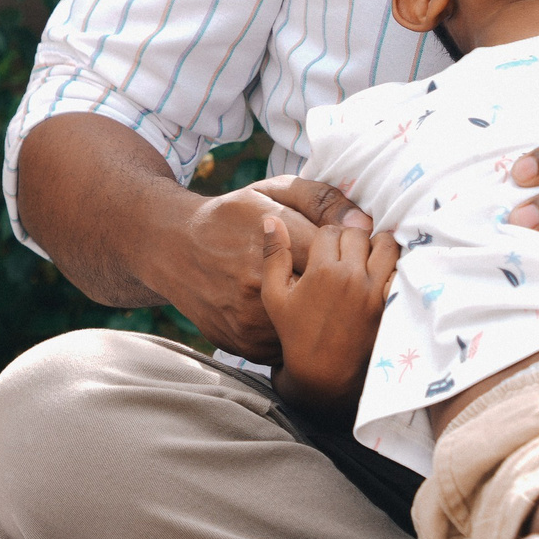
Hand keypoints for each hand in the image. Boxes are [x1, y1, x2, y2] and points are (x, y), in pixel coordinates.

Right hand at [149, 176, 355, 361]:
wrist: (174, 250)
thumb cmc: (230, 216)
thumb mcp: (271, 191)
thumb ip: (320, 199)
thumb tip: (364, 221)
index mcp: (275, 243)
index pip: (338, 251)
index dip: (346, 248)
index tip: (342, 245)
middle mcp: (261, 286)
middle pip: (329, 292)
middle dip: (337, 281)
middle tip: (328, 271)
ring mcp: (251, 320)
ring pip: (312, 325)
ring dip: (321, 313)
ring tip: (317, 296)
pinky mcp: (246, 345)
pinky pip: (289, 346)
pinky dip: (296, 333)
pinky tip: (293, 318)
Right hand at [259, 213, 395, 415]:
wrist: (323, 372)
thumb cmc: (295, 332)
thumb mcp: (275, 294)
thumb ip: (273, 255)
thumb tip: (271, 220)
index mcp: (322, 269)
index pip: (331, 231)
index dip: (326, 238)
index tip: (323, 252)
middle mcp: (352, 276)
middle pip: (358, 234)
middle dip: (350, 239)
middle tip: (344, 256)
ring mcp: (375, 289)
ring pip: (386, 244)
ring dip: (376, 246)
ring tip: (365, 259)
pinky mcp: (391, 302)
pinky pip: (400, 269)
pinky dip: (394, 266)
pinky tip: (382, 273)